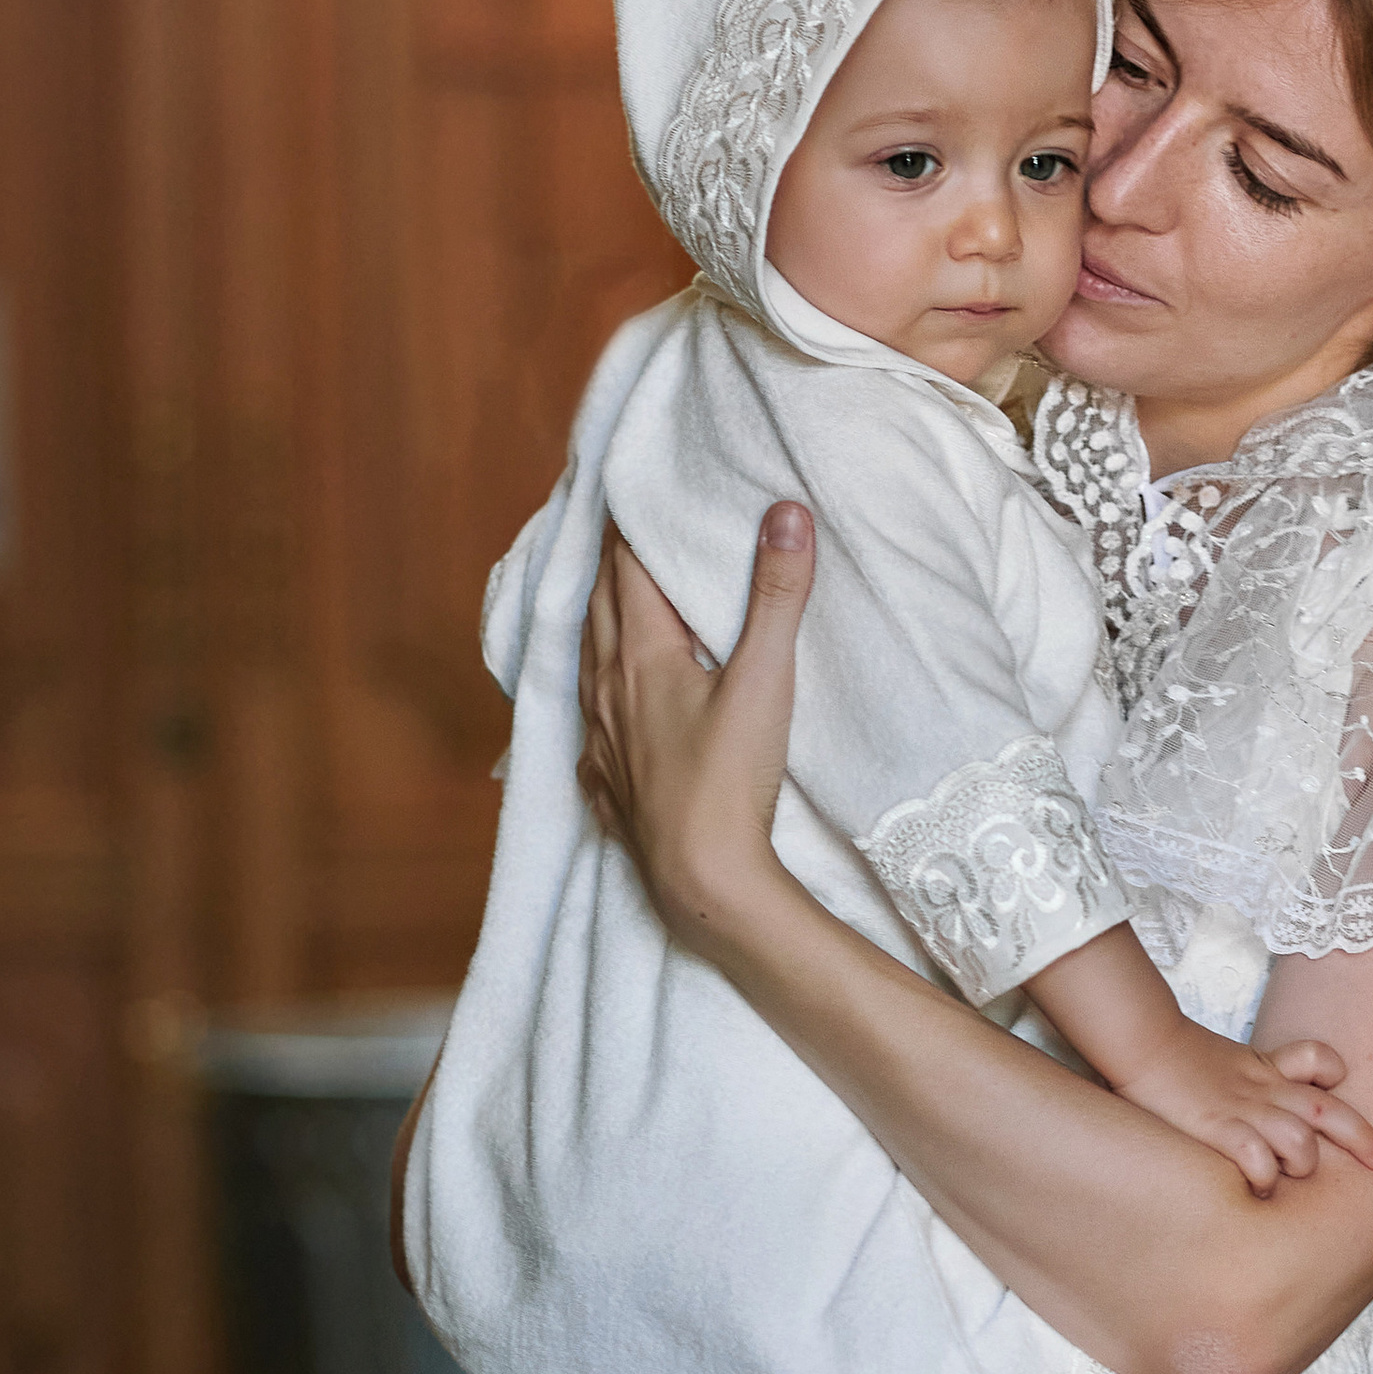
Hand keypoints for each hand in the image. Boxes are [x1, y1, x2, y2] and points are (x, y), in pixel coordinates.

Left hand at [577, 503, 812, 941]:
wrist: (700, 880)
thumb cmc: (730, 780)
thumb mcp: (765, 679)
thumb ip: (776, 595)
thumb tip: (785, 514)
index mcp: (641, 655)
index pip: (626, 571)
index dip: (628, 529)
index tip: (630, 493)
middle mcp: (608, 691)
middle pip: (599, 610)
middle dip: (609, 567)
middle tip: (620, 534)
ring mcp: (600, 741)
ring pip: (587, 665)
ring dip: (597, 625)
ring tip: (609, 605)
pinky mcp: (605, 786)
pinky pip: (587, 729)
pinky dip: (593, 700)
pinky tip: (599, 713)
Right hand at [1119, 1026, 1372, 1196]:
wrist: (1141, 1042)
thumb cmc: (1177, 1058)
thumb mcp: (1229, 1059)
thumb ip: (1255, 1076)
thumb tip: (1266, 1109)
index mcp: (1267, 1069)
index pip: (1319, 1060)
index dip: (1335, 1071)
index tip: (1338, 1083)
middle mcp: (1265, 1090)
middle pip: (1329, 1109)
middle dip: (1362, 1138)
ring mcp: (1244, 1109)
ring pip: (1299, 1140)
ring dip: (1303, 1162)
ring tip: (1292, 1176)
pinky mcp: (1217, 1129)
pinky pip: (1256, 1157)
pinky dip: (1263, 1177)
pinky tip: (1257, 1188)